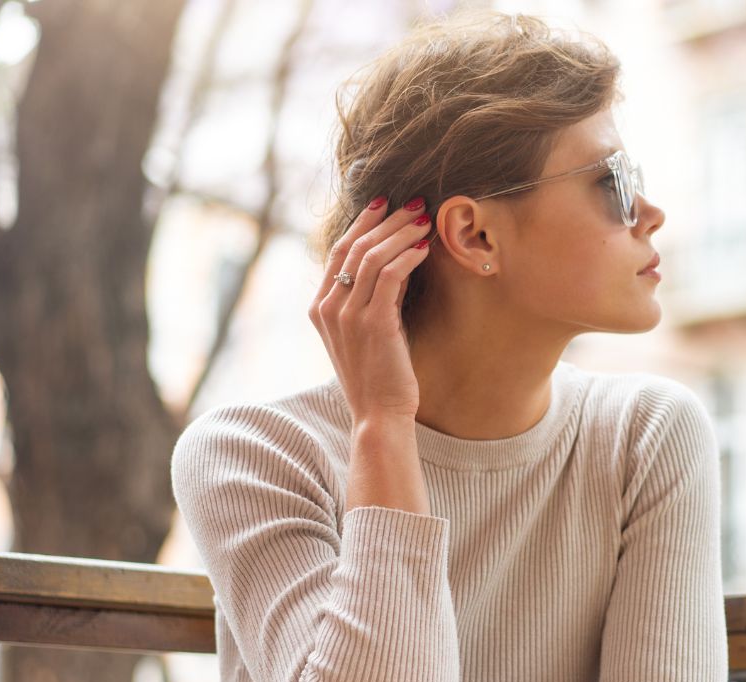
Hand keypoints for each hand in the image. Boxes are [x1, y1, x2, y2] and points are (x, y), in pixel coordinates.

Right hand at [311, 196, 432, 425]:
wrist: (379, 414)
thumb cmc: (380, 375)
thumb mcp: (370, 330)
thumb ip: (376, 297)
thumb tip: (399, 262)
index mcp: (320, 308)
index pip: (338, 252)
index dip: (362, 223)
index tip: (384, 203)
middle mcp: (327, 308)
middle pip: (354, 247)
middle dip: (387, 221)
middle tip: (414, 204)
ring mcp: (347, 315)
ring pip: (371, 256)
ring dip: (401, 233)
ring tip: (425, 221)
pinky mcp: (373, 323)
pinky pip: (389, 276)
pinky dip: (407, 257)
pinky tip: (425, 249)